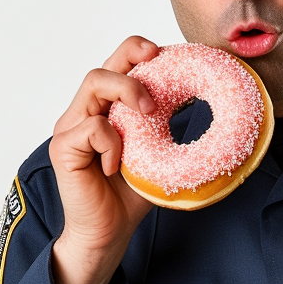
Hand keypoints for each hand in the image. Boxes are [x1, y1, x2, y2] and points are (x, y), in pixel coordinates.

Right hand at [49, 36, 158, 283]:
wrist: (108, 233)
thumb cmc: (130, 196)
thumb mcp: (159, 156)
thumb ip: (172, 130)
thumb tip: (219, 112)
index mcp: (106, 109)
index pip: (117, 64)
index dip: (137, 50)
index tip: (163, 53)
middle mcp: (84, 113)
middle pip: (102, 67)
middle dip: (132, 60)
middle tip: (160, 86)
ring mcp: (71, 128)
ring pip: (93, 84)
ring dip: (126, 90)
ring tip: (149, 113)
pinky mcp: (64, 149)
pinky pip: (91, 128)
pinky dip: (111, 142)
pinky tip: (117, 165)